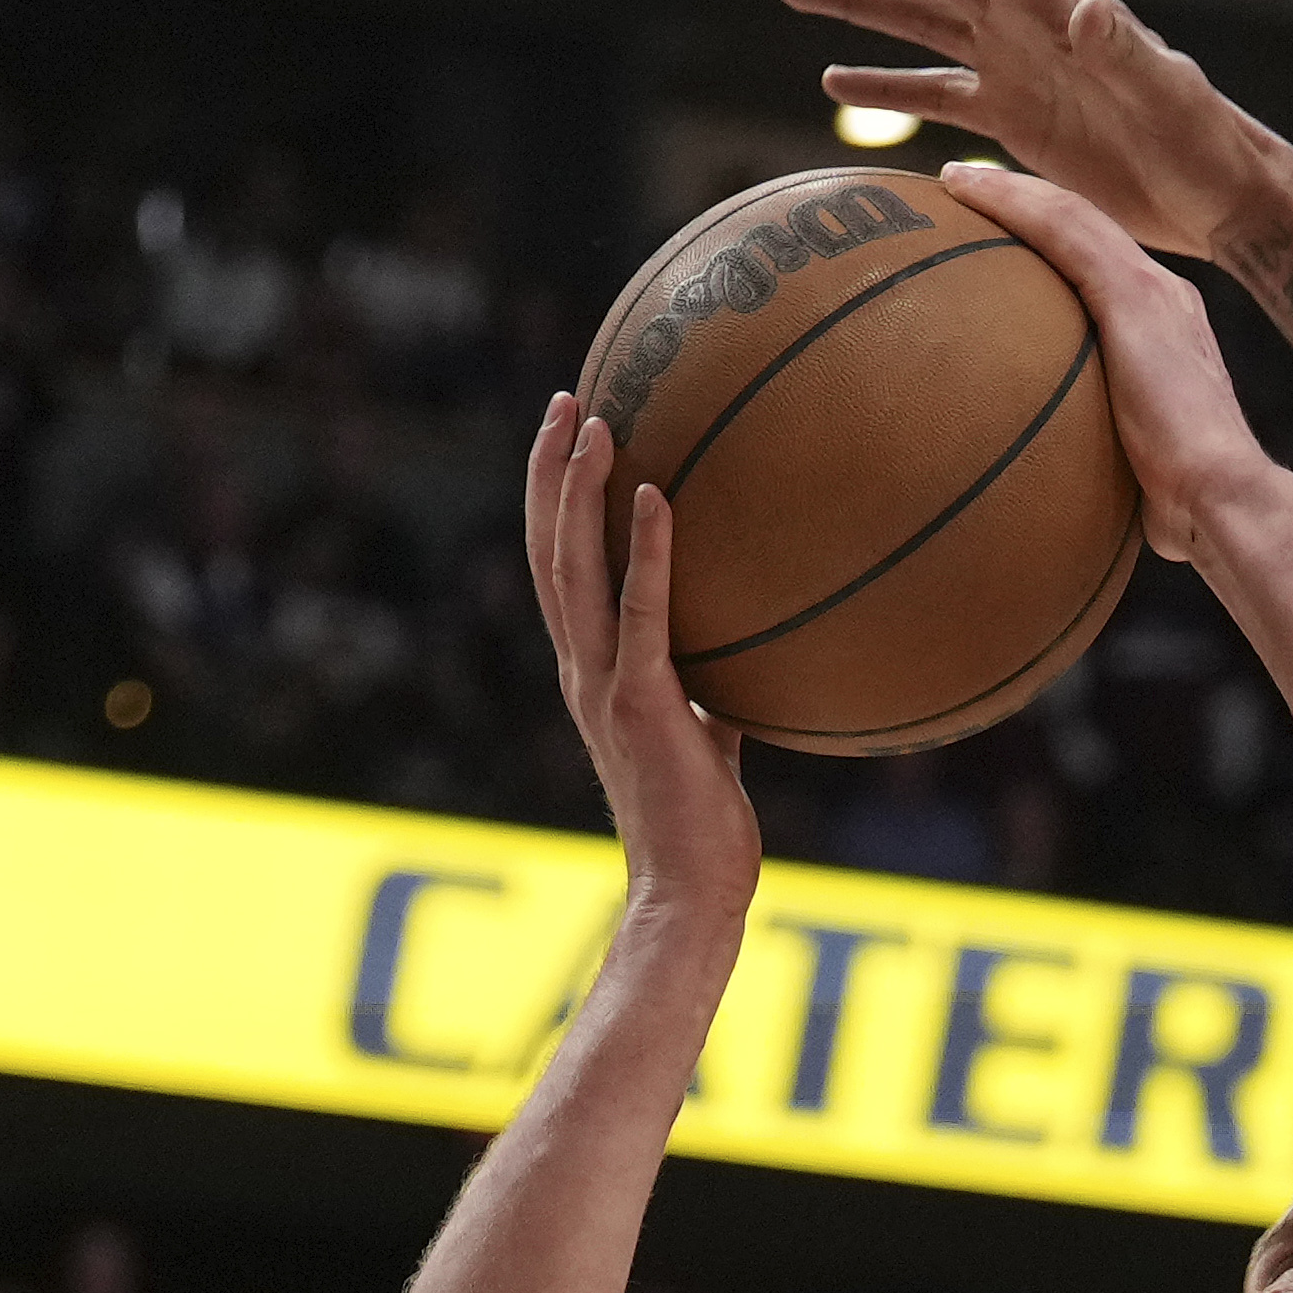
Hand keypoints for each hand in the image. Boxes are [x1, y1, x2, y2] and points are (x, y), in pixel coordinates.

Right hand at [515, 394, 755, 930]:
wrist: (692, 892)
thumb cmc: (702, 825)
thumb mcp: (707, 738)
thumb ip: (709, 692)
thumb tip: (746, 661)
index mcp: (591, 674)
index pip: (557, 571)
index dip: (550, 504)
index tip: (563, 440)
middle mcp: (582, 671)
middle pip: (546, 552)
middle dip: (547, 473)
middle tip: (563, 401)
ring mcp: (605, 685)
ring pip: (572, 569)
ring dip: (577, 491)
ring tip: (590, 421)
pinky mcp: (643, 703)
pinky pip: (643, 611)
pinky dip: (648, 549)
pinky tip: (659, 492)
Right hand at [772, 0, 1273, 262]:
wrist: (1220, 197)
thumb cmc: (1206, 142)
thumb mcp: (1171, 96)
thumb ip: (1129, 51)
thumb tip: (1088, 6)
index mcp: (1059, 8)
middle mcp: (1028, 26)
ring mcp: (1018, 69)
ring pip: (920, 22)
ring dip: (857, 3)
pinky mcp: (1017, 120)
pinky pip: (937, 95)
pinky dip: (887, 87)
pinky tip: (835, 84)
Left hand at [950, 166, 1270, 562]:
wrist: (1222, 498)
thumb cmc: (1184, 510)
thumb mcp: (1132, 479)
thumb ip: (1098, 468)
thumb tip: (1052, 507)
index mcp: (1163, 333)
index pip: (1100, 274)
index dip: (1050, 250)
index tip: (1001, 250)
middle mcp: (1162, 298)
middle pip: (1083, 232)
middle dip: (1027, 207)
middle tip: (967, 196)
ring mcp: (1152, 289)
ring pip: (1070, 215)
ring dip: (1009, 191)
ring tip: (954, 181)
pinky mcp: (1135, 291)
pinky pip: (1062, 228)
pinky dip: (1013, 202)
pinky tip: (962, 190)